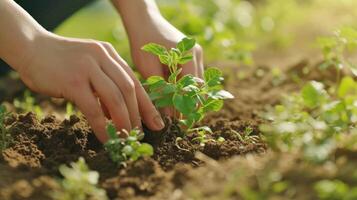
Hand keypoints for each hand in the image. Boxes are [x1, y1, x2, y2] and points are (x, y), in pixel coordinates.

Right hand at [17, 32, 164, 141]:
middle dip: (139, 115)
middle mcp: (102, 57)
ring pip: (115, 98)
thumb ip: (106, 83)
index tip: (157, 122)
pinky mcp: (73, 81)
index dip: (148, 104)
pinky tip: (106, 138)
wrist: (31, 48)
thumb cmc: (63, 61)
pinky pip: (93, 109)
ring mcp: (87, 68)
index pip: (134, 81)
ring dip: (124, 121)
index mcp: (109, 54)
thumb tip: (119, 113)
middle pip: (129, 89)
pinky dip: (103, 126)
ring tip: (127, 137)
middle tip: (141, 134)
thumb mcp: (90, 65)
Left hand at [116, 0, 203, 114]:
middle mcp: (197, 55)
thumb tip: (167, 118)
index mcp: (188, 56)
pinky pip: (193, 76)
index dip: (188, 108)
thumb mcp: (148, 68)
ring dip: (188, 97)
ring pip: (197, 83)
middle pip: (199, 88)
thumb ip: (160, 91)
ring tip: (176, 114)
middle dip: (190, 105)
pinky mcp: (192, 55)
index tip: (180, 124)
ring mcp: (196, 54)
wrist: (144, 20)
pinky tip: (175, 98)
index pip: (194, 90)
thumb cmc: (142, 41)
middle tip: (179, 124)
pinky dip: (185, 88)